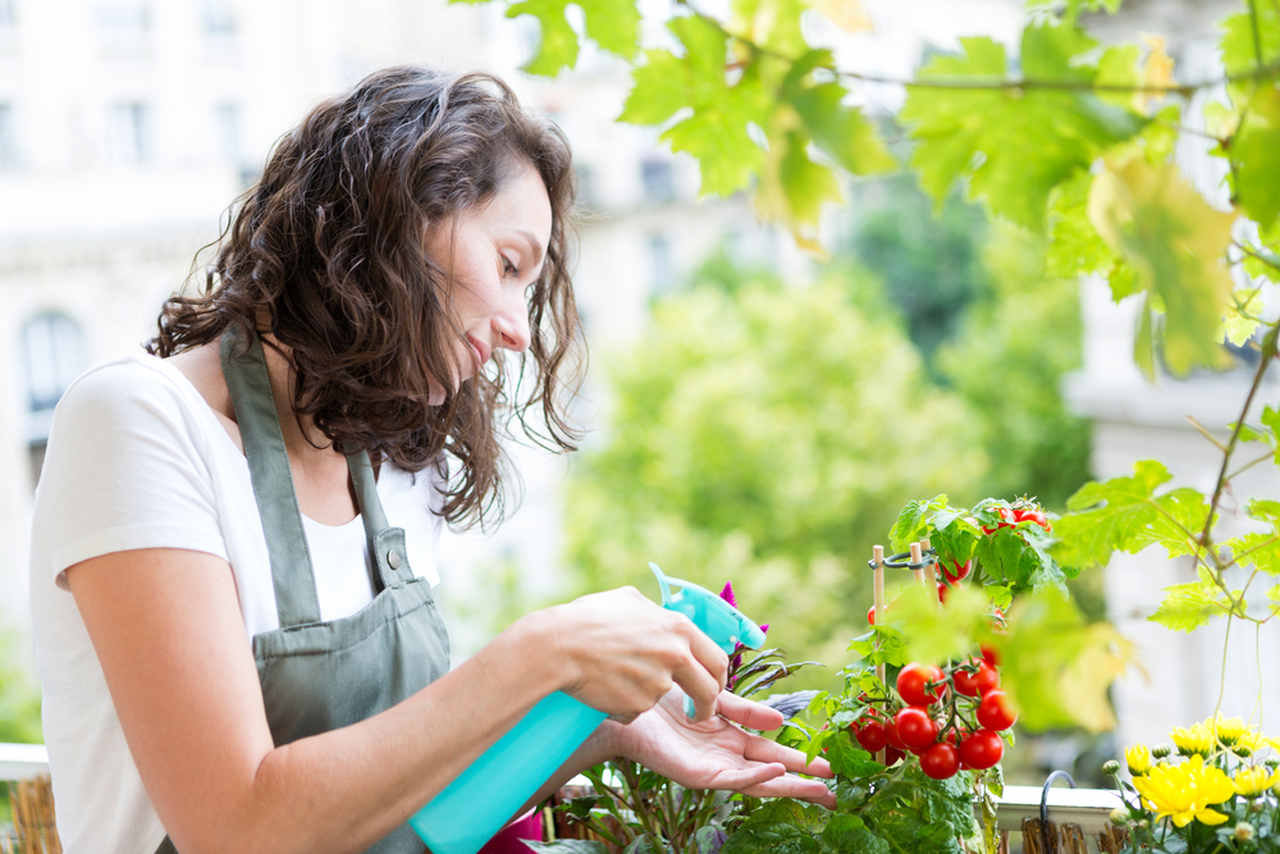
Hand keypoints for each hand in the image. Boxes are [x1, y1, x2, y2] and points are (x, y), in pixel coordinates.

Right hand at [543, 588, 727, 723]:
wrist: (558, 646)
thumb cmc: (588, 618)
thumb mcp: (628, 600)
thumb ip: (655, 612)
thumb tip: (664, 616)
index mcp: (678, 627)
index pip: (718, 658)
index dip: (718, 677)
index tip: (713, 687)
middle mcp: (675, 655)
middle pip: (708, 690)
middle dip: (707, 705)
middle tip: (699, 713)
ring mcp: (658, 683)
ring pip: (664, 697)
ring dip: (647, 695)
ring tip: (616, 678)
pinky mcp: (639, 705)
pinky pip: (637, 710)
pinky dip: (625, 705)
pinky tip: (604, 688)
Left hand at [611, 688, 835, 807]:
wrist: (628, 705)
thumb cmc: (665, 699)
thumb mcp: (714, 697)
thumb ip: (744, 710)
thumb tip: (779, 720)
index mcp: (732, 738)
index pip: (774, 752)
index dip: (801, 758)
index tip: (830, 763)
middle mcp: (726, 756)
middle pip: (774, 773)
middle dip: (804, 781)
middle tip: (836, 789)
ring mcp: (714, 768)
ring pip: (759, 783)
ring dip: (789, 785)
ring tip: (818, 786)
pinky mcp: (698, 776)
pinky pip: (733, 778)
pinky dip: (757, 776)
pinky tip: (778, 773)